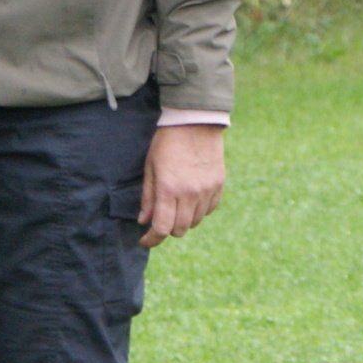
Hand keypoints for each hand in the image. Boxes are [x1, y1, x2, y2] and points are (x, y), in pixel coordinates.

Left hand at [139, 123, 224, 246]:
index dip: (151, 240)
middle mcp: (190, 193)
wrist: (195, 122)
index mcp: (169, 189)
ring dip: (183, 220)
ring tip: (176, 205)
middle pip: (179, 229)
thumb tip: (144, 221)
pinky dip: (198, 210)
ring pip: (195, 222)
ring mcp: (207, 190)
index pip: (161, 228)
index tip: (145, 240)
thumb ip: (148, 197)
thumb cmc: (167, 143)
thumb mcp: (151, 167)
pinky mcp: (218, 185)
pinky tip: (191, 198)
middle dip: (167, 229)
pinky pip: (208, 210)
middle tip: (160, 219)